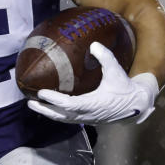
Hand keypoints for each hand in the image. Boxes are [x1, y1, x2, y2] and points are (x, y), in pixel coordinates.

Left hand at [27, 42, 159, 125]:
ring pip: (63, 119)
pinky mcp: (87, 120)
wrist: (135, 105)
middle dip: (45, 109)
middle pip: (61, 115)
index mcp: (94, 105)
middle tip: (30, 100)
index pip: (69, 105)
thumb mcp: (116, 71)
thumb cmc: (124, 87)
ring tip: (32, 104)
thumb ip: (106, 57)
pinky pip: (67, 119)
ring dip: (47, 112)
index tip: (42, 92)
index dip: (54, 100)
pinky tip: (46, 107)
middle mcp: (88, 115)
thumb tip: (93, 44)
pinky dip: (55, 114)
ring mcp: (87, 119)